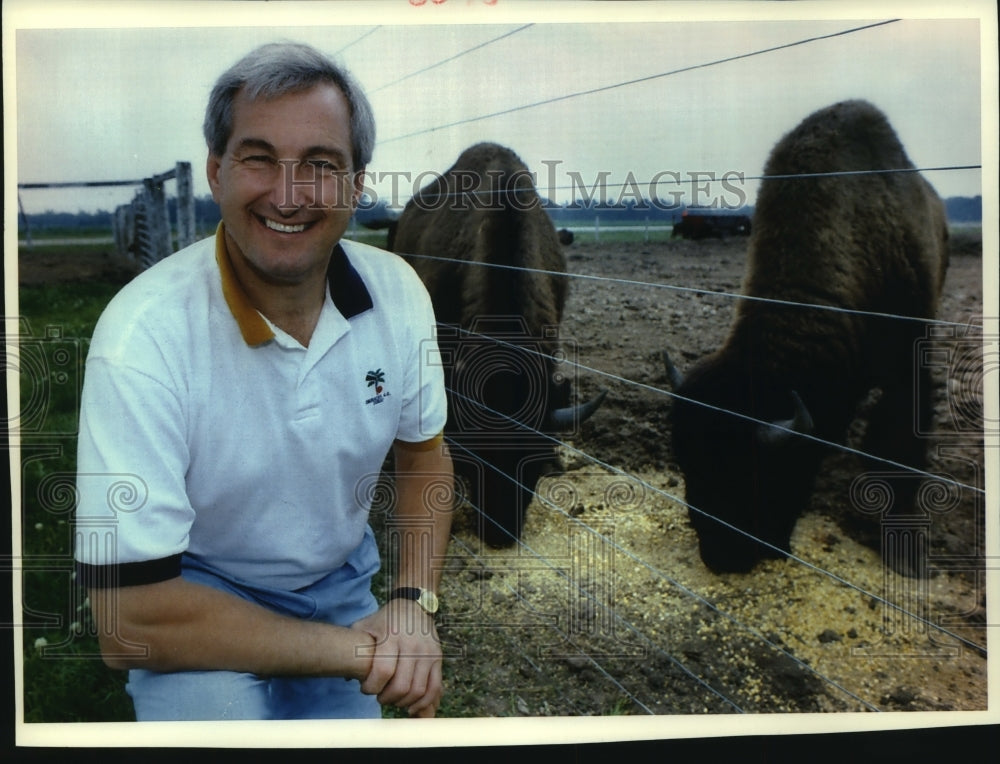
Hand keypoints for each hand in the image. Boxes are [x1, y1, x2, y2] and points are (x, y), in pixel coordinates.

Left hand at [351, 600, 442, 716]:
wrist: (414, 605)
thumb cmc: (385, 620)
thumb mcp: (366, 625)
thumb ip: (354, 648)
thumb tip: (347, 676)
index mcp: (391, 636)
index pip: (383, 671)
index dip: (372, 687)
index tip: (366, 688)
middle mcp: (412, 645)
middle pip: (401, 685)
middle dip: (387, 698)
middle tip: (379, 696)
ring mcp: (427, 652)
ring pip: (418, 690)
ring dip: (403, 702)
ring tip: (393, 700)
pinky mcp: (437, 658)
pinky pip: (434, 687)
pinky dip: (424, 702)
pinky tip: (411, 706)